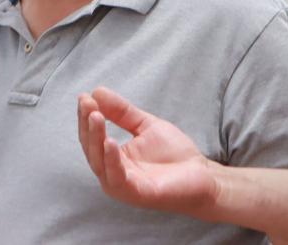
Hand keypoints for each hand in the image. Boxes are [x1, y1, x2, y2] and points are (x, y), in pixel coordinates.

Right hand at [77, 88, 223, 220]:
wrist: (203, 175)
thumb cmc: (174, 154)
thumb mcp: (145, 125)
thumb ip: (122, 112)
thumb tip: (97, 92)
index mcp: (114, 158)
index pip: (92, 137)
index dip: (87, 117)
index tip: (84, 96)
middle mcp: (113, 173)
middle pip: (92, 149)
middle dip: (87, 125)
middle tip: (87, 104)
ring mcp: (123, 185)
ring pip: (100, 164)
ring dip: (96, 139)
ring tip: (96, 117)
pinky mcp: (136, 194)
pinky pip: (118, 178)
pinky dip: (112, 160)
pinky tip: (110, 142)